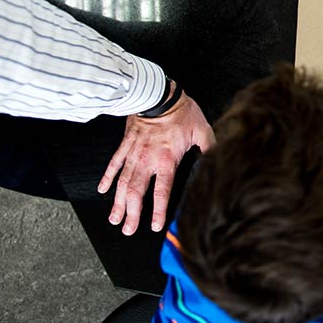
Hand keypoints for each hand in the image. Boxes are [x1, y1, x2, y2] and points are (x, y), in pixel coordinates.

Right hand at [98, 93, 214, 234]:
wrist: (158, 93)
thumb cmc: (181, 111)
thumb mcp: (202, 130)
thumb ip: (210, 148)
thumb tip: (219, 161)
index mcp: (167, 160)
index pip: (161, 192)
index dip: (156, 211)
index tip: (153, 226)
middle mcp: (147, 160)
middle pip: (136, 193)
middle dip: (131, 213)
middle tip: (127, 229)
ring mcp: (134, 153)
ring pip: (122, 183)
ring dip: (117, 202)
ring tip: (114, 219)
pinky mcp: (125, 144)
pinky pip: (114, 163)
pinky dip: (107, 177)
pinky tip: (102, 190)